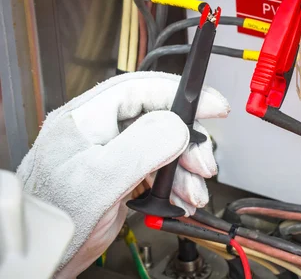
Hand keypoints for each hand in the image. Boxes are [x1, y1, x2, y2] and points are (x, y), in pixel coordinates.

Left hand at [16, 72, 228, 277]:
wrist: (41, 258)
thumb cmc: (53, 223)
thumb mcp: (99, 182)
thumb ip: (140, 148)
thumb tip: (177, 126)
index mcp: (87, 118)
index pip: (141, 89)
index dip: (180, 93)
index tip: (212, 106)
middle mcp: (100, 129)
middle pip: (159, 118)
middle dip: (187, 143)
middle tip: (203, 165)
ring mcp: (112, 151)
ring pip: (163, 144)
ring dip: (185, 169)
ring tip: (192, 192)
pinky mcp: (121, 172)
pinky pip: (158, 167)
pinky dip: (175, 183)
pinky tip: (181, 199)